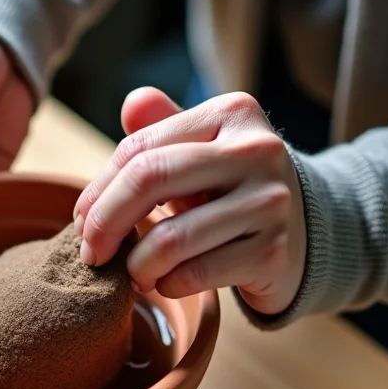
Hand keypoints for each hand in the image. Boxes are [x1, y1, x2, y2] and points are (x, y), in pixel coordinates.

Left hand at [73, 87, 306, 315]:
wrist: (306, 233)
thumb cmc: (231, 190)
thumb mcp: (201, 151)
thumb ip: (162, 128)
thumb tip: (131, 104)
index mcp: (231, 114)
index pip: (138, 149)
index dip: (97, 190)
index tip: (81, 221)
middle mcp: (256, 150)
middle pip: (148, 180)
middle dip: (104, 223)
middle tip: (90, 254)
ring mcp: (270, 202)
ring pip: (170, 238)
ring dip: (135, 264)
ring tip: (131, 273)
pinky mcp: (273, 252)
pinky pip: (195, 273)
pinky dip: (166, 284)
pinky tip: (164, 283)